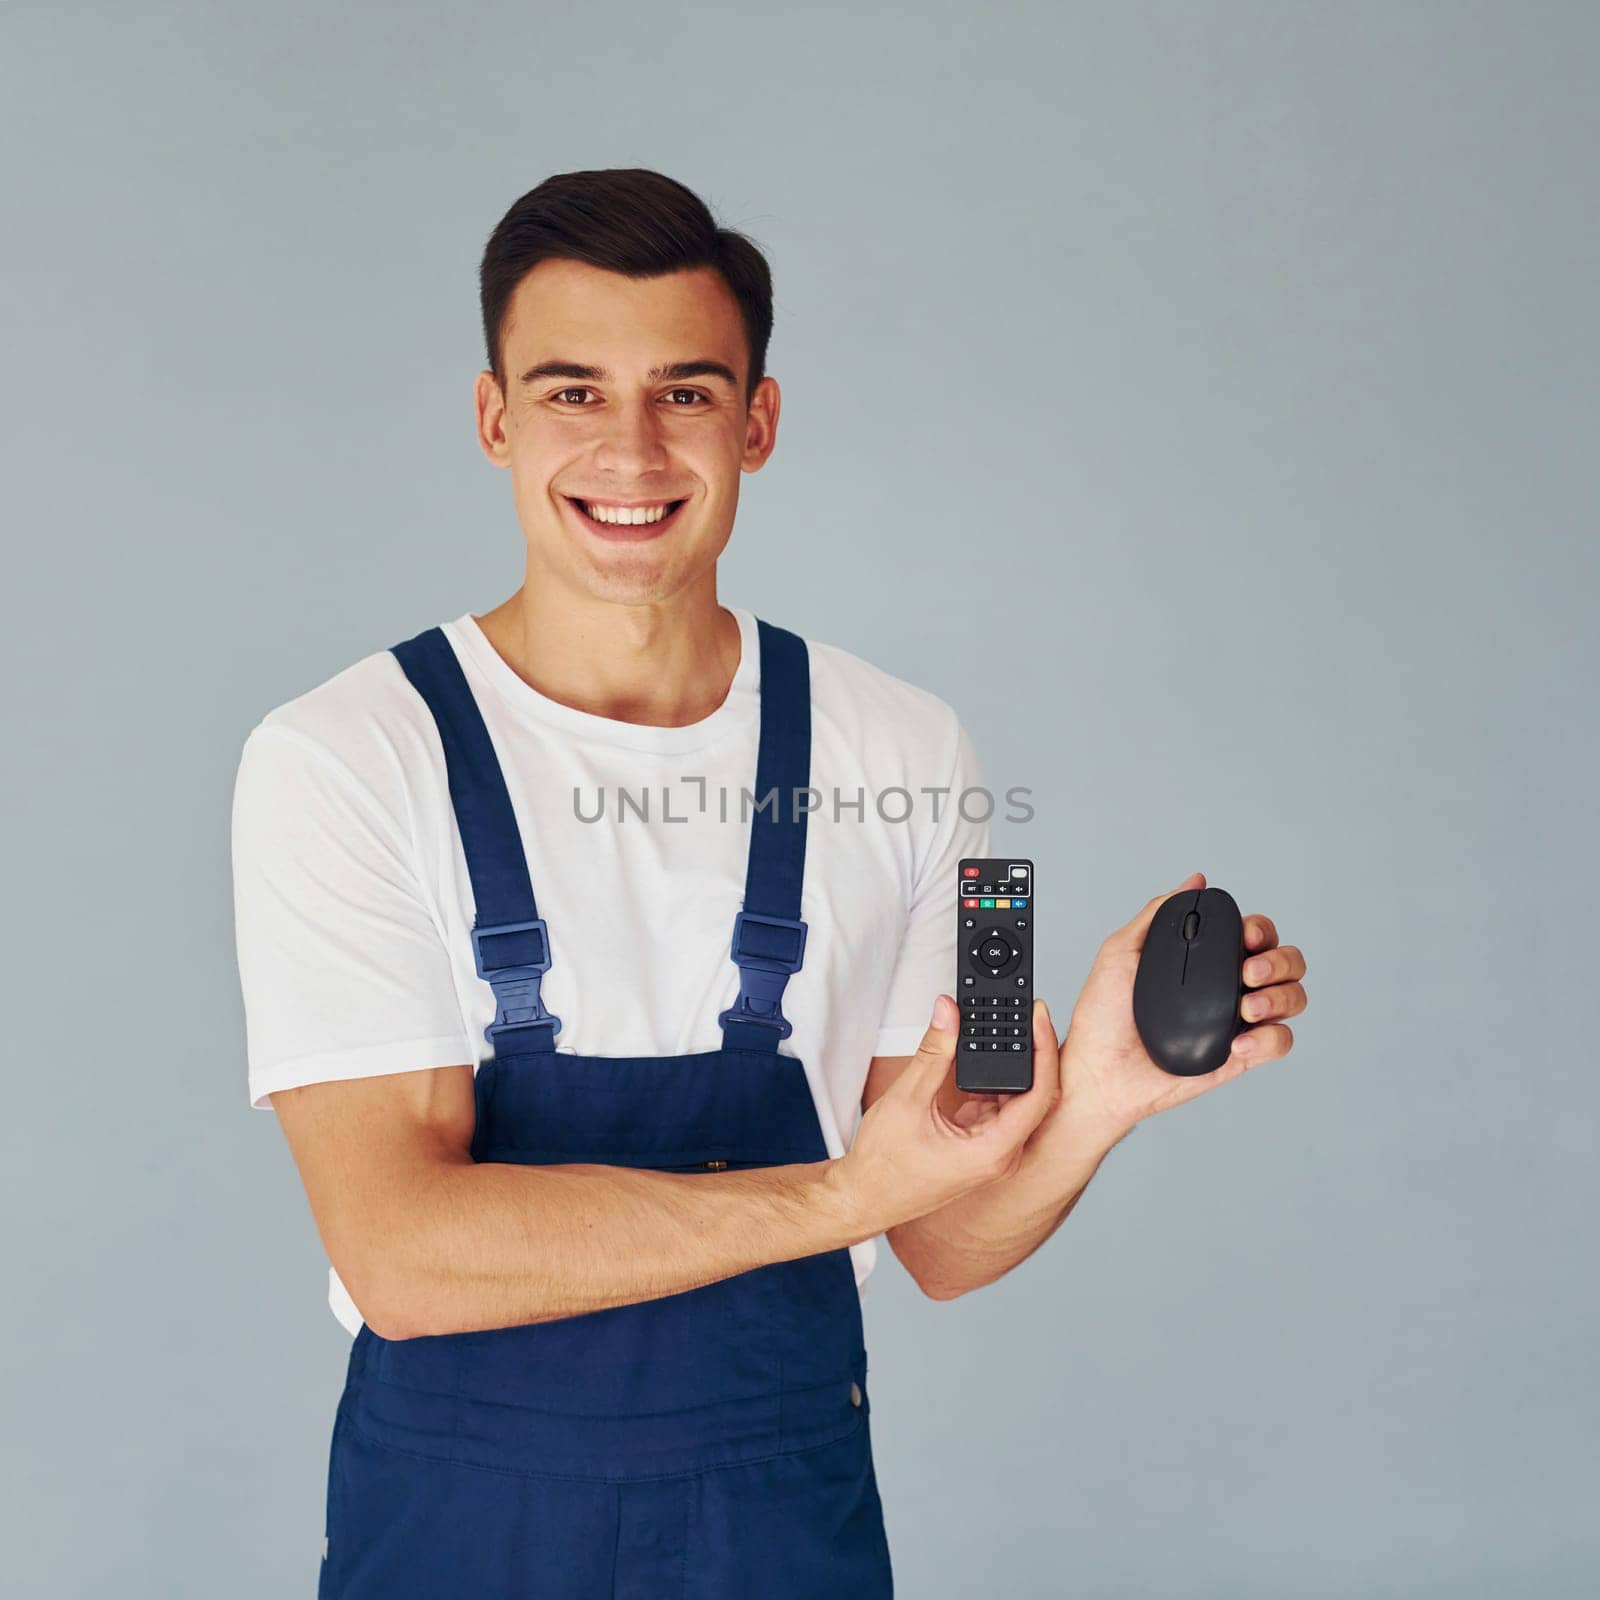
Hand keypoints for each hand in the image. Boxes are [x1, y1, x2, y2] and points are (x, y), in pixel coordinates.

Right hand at [841, 994, 1061, 1232]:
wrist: (864, 1197)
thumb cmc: (883, 1165)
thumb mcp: (907, 1099)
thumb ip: (934, 1051)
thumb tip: (948, 1011)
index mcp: (994, 1151)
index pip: (1039, 1094)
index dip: (1044, 1050)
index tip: (1038, 1016)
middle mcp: (1001, 1154)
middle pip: (1034, 1094)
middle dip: (1031, 1050)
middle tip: (1025, 1012)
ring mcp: (991, 1151)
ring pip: (1014, 1098)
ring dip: (1009, 1064)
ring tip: (1000, 1029)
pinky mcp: (978, 1145)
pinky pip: (995, 1106)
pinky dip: (989, 1079)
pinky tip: (978, 1057)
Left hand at [1058, 871, 1307, 1139]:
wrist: (1099, 1073)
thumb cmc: (1103, 1016)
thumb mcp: (1121, 952)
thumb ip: (1156, 913)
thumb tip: (1194, 880)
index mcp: (1205, 960)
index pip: (1253, 933)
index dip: (1260, 929)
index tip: (1244, 935)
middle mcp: (1228, 987)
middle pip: (1286, 962)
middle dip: (1279, 961)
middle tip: (1247, 974)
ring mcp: (1238, 1022)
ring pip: (1294, 998)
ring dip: (1280, 996)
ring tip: (1245, 1008)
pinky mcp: (1242, 1057)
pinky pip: (1281, 1042)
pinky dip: (1268, 1039)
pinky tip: (1237, 1044)